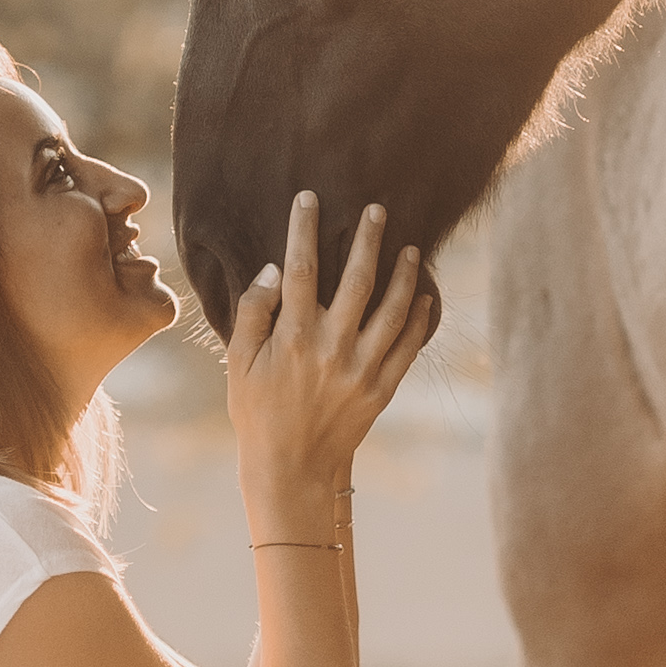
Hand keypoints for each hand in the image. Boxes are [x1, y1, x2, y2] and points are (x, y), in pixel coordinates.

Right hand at [225, 193, 430, 532]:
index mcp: (293, 337)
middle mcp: (332, 348)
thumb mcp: (240, 363)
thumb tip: (274, 269)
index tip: (309, 198)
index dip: (304, 229)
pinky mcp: (382, 388)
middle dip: (367, 240)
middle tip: (376, 209)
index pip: (300, 270)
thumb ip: (254, 312)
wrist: (292, 468)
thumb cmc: (258, 412)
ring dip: (404, 275)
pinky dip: (421, 319)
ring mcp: (362, 368)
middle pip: (356, 280)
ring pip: (393, 310)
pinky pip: (409, 347)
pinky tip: (425, 296)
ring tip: (411, 248)